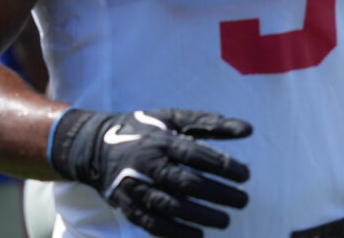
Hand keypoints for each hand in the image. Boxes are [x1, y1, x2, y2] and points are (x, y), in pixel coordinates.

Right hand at [48, 107, 251, 236]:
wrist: (95, 145)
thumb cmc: (146, 129)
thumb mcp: (175, 118)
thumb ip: (211, 123)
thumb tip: (249, 130)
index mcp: (162, 140)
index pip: (196, 154)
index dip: (223, 166)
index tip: (246, 175)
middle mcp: (147, 164)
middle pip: (185, 182)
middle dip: (217, 194)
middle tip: (243, 201)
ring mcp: (134, 187)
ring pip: (169, 206)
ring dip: (199, 216)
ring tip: (225, 221)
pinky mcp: (126, 205)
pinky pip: (150, 223)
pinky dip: (174, 232)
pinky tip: (196, 235)